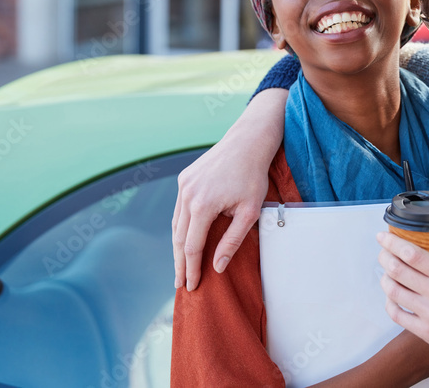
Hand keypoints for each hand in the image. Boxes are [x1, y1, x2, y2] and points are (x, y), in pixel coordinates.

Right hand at [172, 89, 286, 289]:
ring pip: (176, 223)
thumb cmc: (253, 177)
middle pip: (179, 238)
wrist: (247, 143)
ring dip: (178, 246)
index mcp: (202, 205)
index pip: (192, 247)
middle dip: (180, 263)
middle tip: (180, 284)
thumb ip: (232, 241)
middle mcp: (187, 195)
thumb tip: (217, 267)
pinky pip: (179, 209)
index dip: (191, 269)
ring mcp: (183, 185)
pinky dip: (181, 227)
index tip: (192, 286)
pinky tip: (184, 240)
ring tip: (181, 267)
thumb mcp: (249, 212)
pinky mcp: (185, 178)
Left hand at [376, 234, 428, 385]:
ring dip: (385, 278)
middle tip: (383, 250)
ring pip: (394, 291)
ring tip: (386, 272)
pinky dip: (389, 303)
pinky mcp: (425, 333)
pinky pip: (397, 315)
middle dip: (385, 256)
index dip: (393, 242)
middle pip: (398, 270)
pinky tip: (391, 297)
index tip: (384, 236)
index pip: (413, 255)